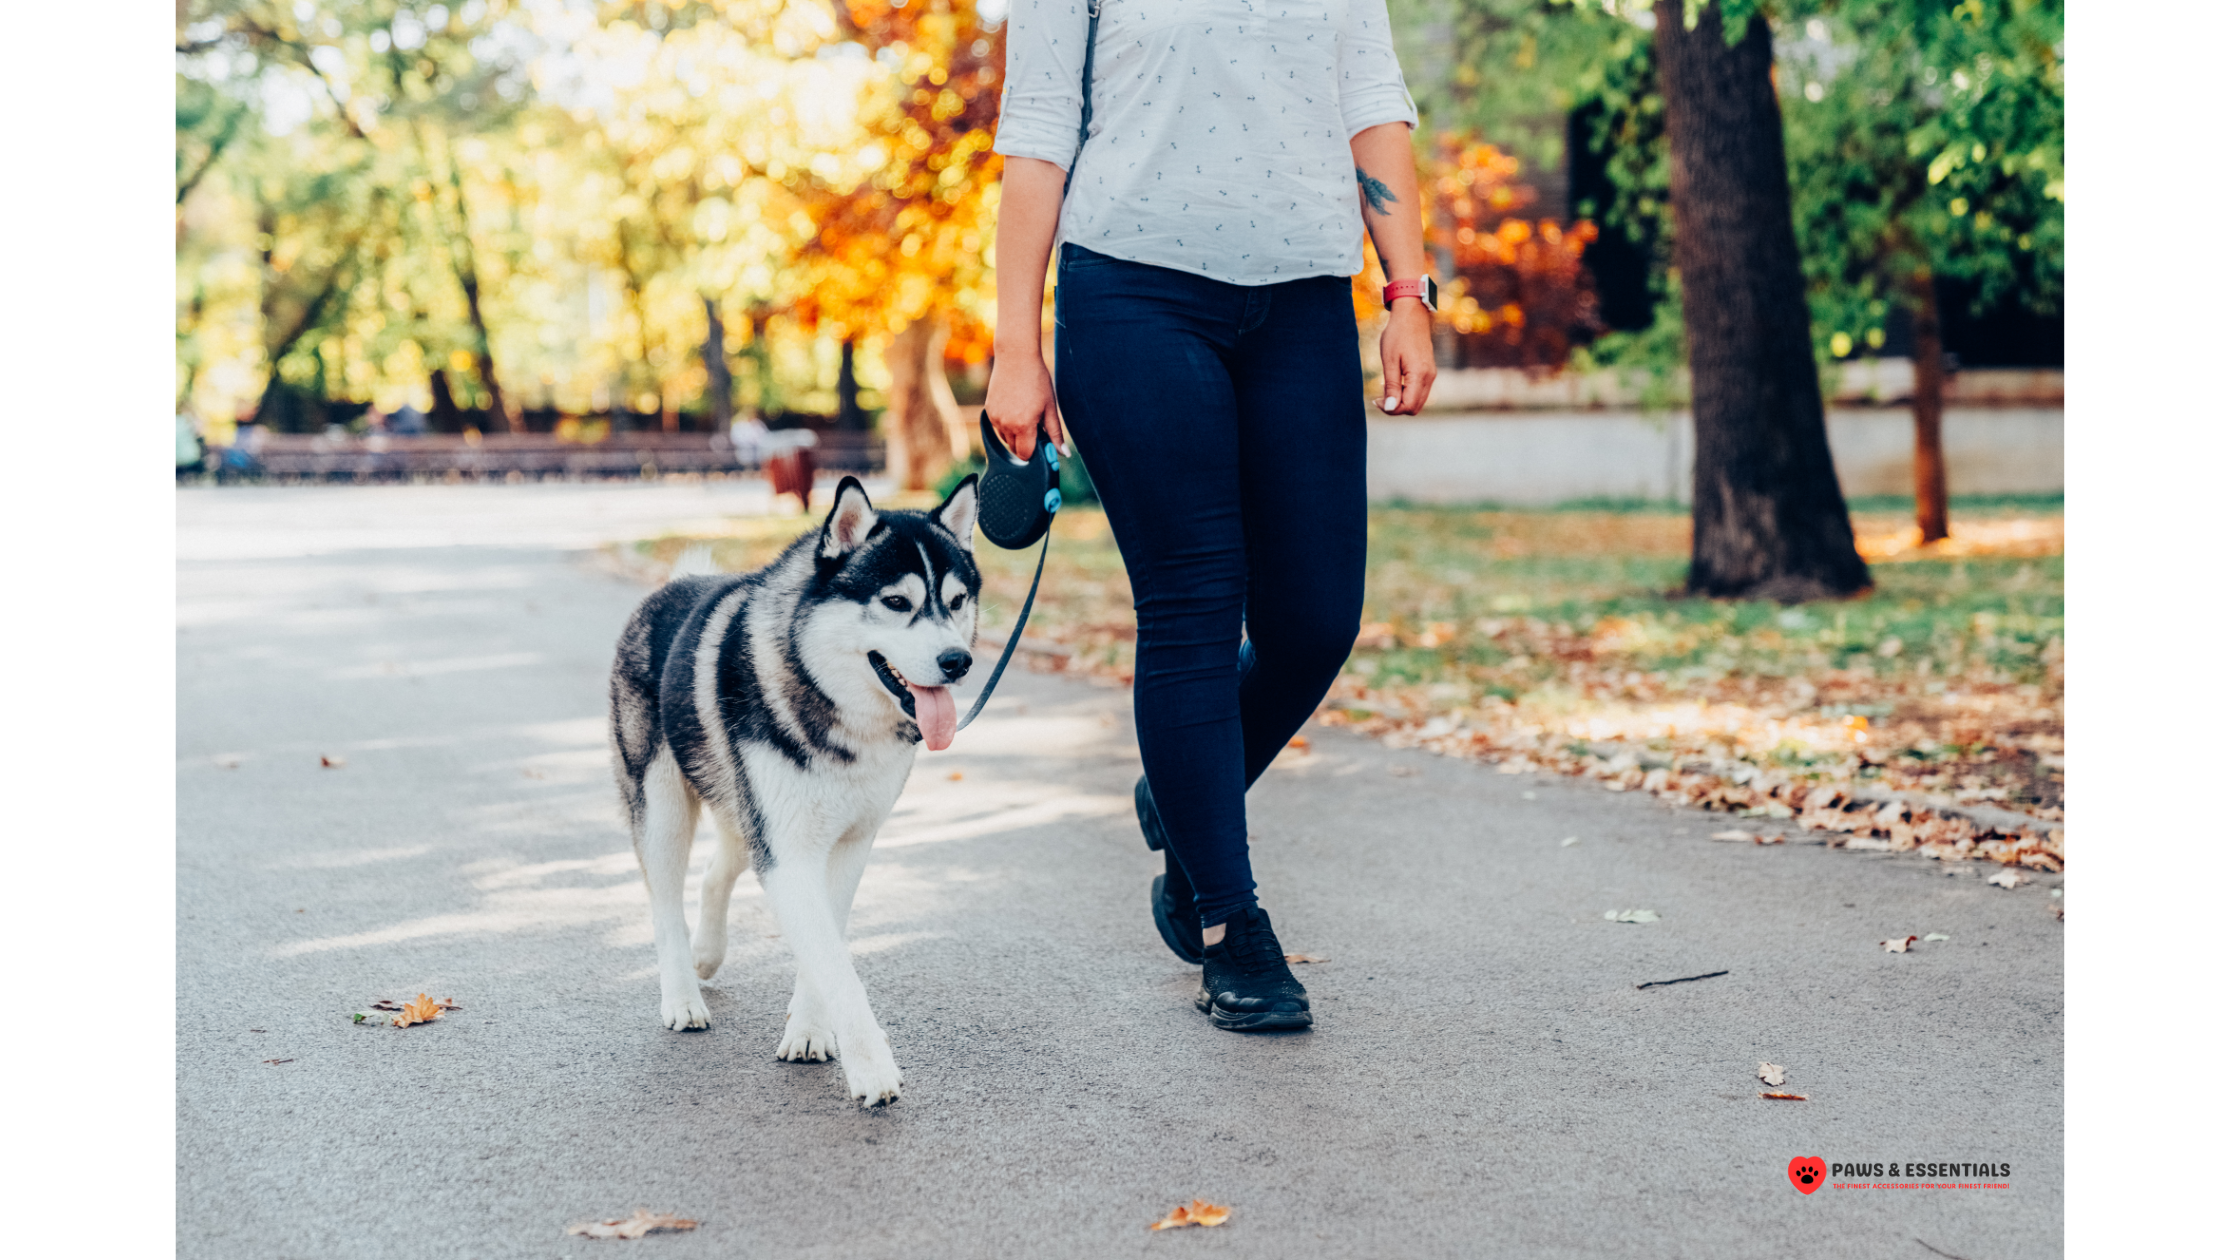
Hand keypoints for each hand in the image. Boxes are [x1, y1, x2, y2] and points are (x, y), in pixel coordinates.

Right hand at [983, 347, 1067, 461]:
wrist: (1016, 358)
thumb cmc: (1036, 379)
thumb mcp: (1050, 407)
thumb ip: (1055, 433)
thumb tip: (1064, 453)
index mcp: (1024, 425)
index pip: (1026, 455)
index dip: (1034, 453)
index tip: (1041, 445)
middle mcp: (1006, 424)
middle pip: (1015, 449)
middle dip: (1025, 444)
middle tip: (1035, 426)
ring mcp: (995, 418)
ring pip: (1006, 439)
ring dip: (1015, 435)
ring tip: (1025, 414)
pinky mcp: (988, 411)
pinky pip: (998, 427)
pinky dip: (1006, 424)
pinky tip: (1015, 408)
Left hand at [1376, 301, 1436, 415]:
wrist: (1411, 316)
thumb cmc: (1397, 335)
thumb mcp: (1389, 361)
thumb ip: (1391, 386)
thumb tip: (1390, 408)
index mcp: (1419, 375)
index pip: (1408, 406)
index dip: (1391, 409)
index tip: (1377, 400)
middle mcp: (1429, 378)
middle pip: (1414, 408)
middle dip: (1396, 408)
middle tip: (1380, 397)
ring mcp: (1431, 375)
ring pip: (1417, 401)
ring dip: (1401, 401)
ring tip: (1385, 389)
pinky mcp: (1429, 372)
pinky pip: (1419, 392)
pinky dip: (1407, 393)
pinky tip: (1395, 382)